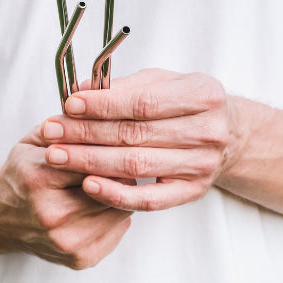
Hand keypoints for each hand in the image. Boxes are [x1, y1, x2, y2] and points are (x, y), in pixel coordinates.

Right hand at [0, 125, 133, 269]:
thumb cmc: (20, 174)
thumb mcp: (33, 141)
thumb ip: (65, 126)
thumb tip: (100, 110)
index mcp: (38, 180)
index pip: (92, 160)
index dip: (110, 149)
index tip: (121, 142)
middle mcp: (51, 215)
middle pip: (110, 187)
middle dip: (120, 172)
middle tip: (126, 160)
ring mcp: (66, 241)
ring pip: (119, 211)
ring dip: (122, 194)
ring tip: (115, 181)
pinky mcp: (79, 259)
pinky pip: (118, 231)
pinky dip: (117, 216)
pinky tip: (106, 204)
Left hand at [40, 69, 240, 211]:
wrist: (230, 135)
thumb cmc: (187, 104)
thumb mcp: (164, 82)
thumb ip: (124, 86)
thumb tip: (78, 90)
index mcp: (203, 96)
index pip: (143, 103)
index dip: (102, 105)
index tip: (69, 105)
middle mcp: (208, 132)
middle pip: (135, 135)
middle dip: (86, 133)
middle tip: (51, 132)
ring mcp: (201, 166)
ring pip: (136, 166)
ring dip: (90, 161)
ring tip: (58, 155)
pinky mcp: (191, 192)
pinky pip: (148, 200)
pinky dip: (115, 193)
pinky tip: (87, 184)